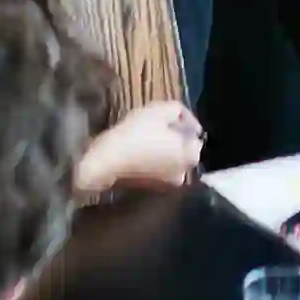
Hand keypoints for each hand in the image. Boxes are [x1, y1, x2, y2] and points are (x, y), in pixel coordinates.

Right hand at [71, 101, 203, 203]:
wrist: (105, 164)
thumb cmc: (135, 135)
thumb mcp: (159, 111)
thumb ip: (178, 111)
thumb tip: (183, 118)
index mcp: (191, 155)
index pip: (194, 133)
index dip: (182, 120)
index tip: (167, 114)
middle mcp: (184, 173)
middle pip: (183, 147)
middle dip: (173, 135)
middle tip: (155, 123)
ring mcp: (167, 185)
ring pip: (170, 158)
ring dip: (162, 147)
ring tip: (145, 135)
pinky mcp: (150, 189)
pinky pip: (157, 168)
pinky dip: (152, 159)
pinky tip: (138, 149)